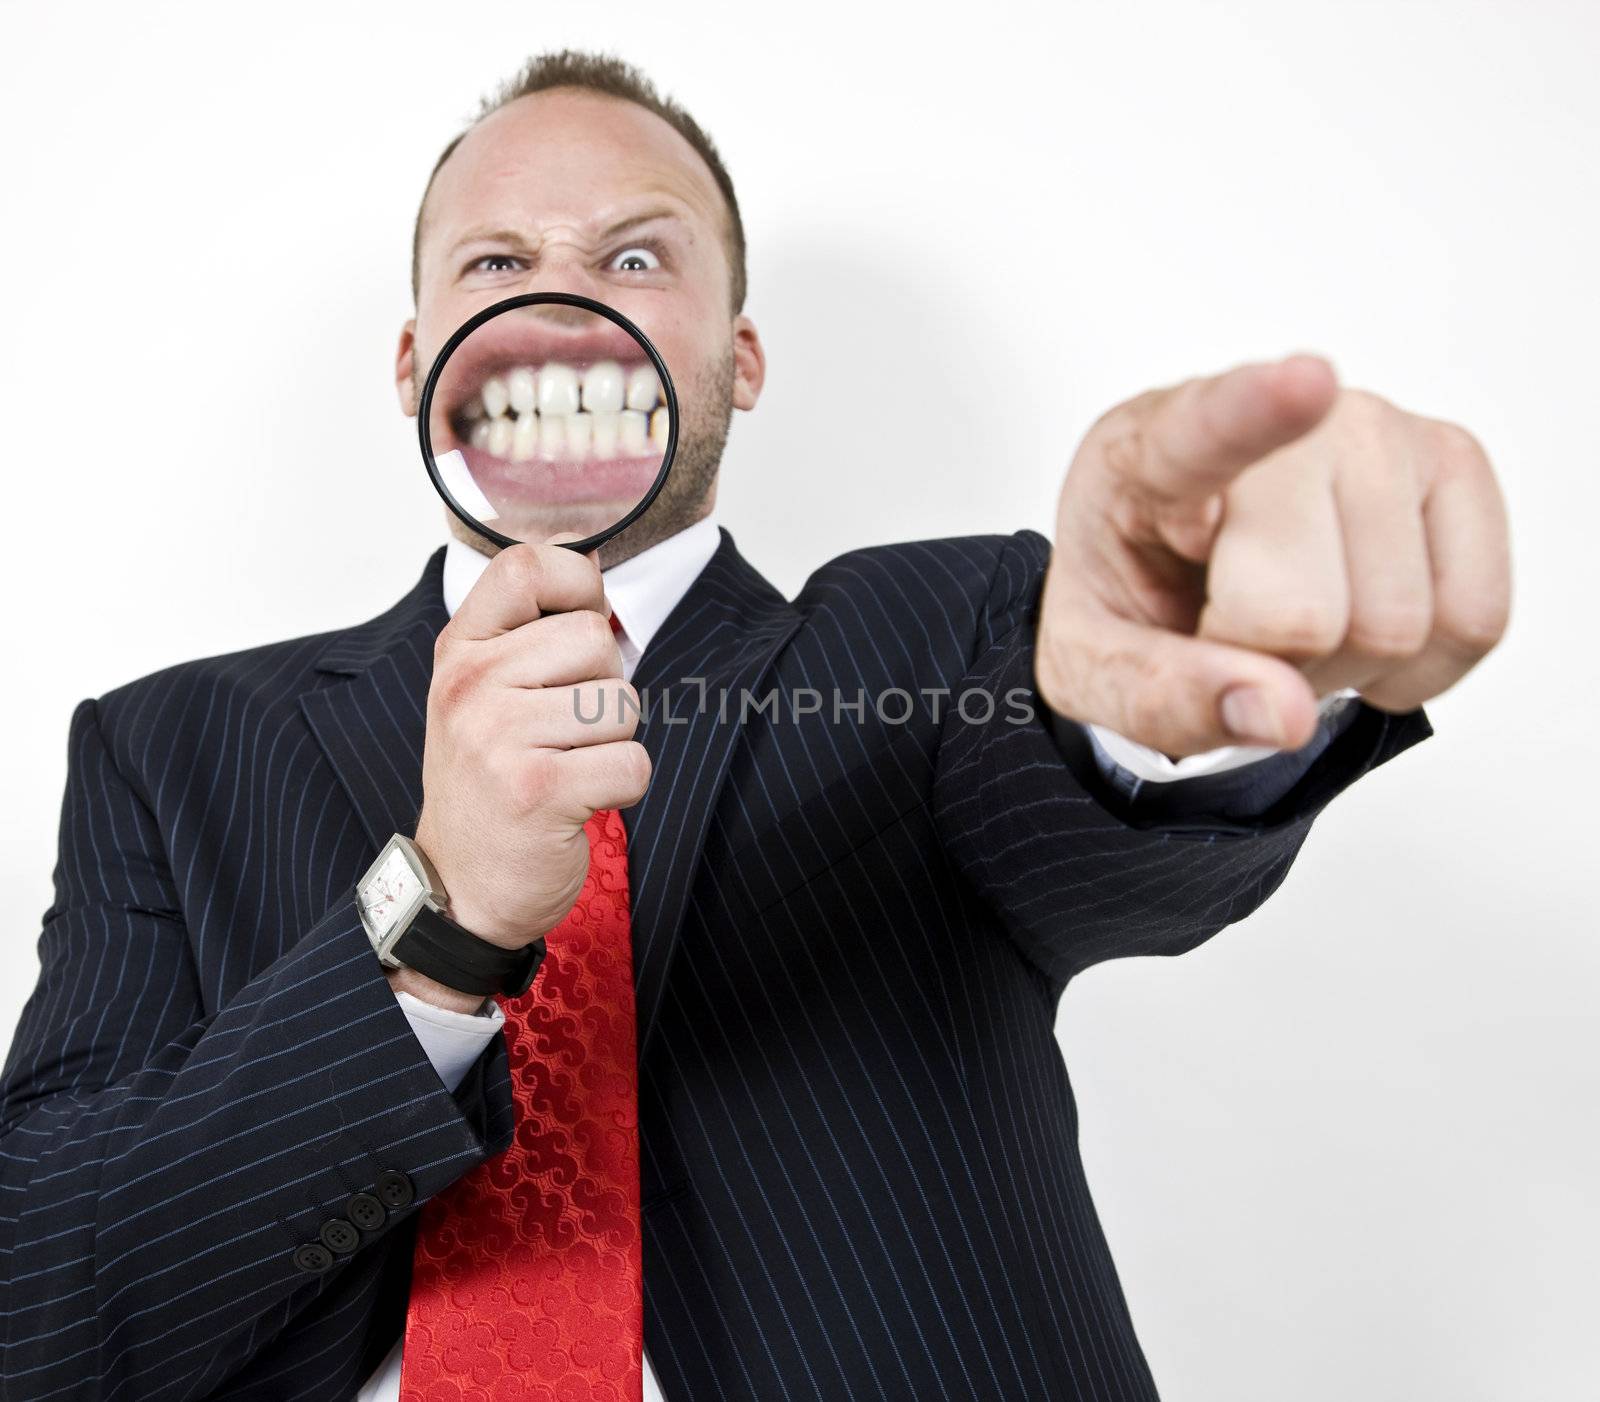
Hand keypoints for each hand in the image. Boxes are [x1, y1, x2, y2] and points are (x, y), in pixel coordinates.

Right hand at [413, 539, 649, 949]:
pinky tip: (580, 801)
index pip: (525, 566)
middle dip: (603, 685)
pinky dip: (623, 787)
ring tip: (568, 766)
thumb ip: (528, 633)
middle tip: (565, 731)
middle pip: (594, 638)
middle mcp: (470, 685)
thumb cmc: (491, 784)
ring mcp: (499, 737)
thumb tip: (593, 566)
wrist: (460, 889)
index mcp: (459, 651)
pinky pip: (632, 762)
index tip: (577, 624)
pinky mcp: (539, 790)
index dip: (575, 584)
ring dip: (614, 741)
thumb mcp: (485, 694)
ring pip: (621, 701)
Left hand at [1035, 354, 1510, 756]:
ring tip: (1292, 621)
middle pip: (1307, 613)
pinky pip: (1474, 621)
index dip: (1260, 411)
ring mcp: (1380, 430)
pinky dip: (1418, 667)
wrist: (1172, 558)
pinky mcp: (1455, 461)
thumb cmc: (1135, 589)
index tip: (1304, 381)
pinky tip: (1359, 629)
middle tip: (1232, 634)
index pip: (1209, 430)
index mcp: (1154, 455)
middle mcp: (1282, 418)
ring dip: (1342, 668)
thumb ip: (1161, 695)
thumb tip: (1283, 713)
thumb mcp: (1096, 667)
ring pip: (1397, 626)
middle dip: (1271, 667)